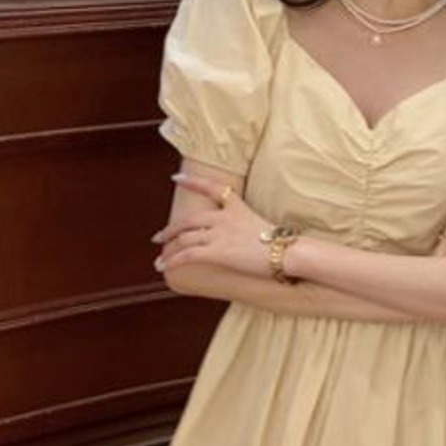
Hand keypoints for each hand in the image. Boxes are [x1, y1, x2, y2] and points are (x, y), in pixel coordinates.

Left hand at [153, 174, 275, 278]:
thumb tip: (243, 240)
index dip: (191, 182)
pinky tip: (165, 266)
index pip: (210, 187)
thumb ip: (248, 228)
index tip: (176, 178)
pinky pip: (188, 255)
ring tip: (159, 259)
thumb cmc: (283, 245)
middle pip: (190, 220)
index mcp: (237, 207)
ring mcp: (219, 234)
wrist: (287, 253)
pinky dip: (173, 261)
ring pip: (185, 238)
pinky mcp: (217, 252)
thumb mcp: (263, 227)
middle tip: (158, 237)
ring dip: (168, 249)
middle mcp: (224, 218)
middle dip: (171, 230)